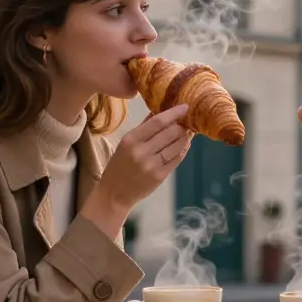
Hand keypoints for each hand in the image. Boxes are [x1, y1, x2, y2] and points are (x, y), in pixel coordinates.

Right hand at [83, 105, 193, 236]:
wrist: (114, 194)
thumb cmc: (119, 165)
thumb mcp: (125, 143)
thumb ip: (143, 127)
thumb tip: (159, 110)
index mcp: (131, 140)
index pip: (158, 122)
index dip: (174, 113)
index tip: (185, 106)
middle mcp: (142, 152)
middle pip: (171, 132)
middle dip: (182, 125)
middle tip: (187, 121)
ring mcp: (152, 165)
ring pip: (177, 145)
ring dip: (185, 137)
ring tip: (187, 133)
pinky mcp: (160, 176)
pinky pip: (177, 159)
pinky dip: (183, 150)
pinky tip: (184, 145)